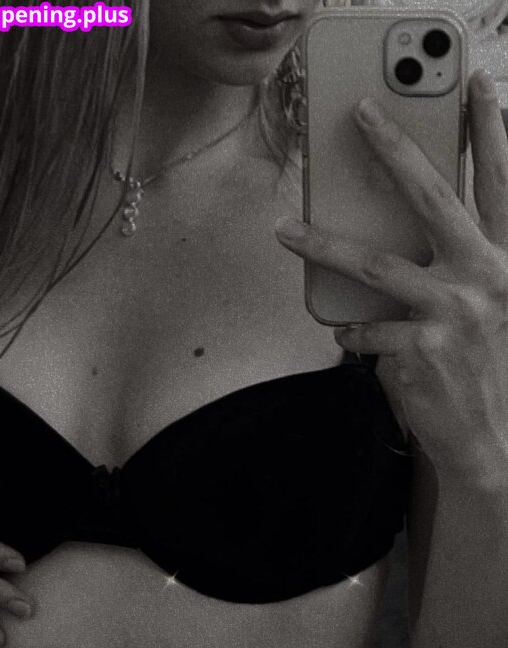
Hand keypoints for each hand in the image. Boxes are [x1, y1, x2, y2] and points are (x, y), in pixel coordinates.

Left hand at [275, 70, 507, 483]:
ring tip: (286, 230)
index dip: (493, 130)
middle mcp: (486, 277)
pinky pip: (365, 331)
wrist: (492, 440)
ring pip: (373, 264)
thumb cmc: (485, 369)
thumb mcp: (490, 307)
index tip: (476, 84)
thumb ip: (461, 266)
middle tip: (361, 115)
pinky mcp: (421, 350)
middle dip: (396, 149)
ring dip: (322, 244)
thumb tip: (403, 241)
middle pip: (434, 197)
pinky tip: (347, 335)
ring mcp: (453, 312)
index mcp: (507, 262)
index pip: (502, 183)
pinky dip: (350, 333)